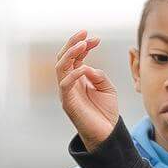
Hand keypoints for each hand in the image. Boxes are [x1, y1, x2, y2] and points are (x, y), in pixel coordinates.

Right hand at [54, 31, 120, 145]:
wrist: (107, 133)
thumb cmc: (106, 112)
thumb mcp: (107, 88)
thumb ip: (98, 75)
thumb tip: (87, 67)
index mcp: (78, 78)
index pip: (76, 57)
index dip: (84, 46)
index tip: (96, 38)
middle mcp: (69, 83)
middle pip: (63, 58)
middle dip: (72, 44)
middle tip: (84, 34)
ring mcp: (66, 92)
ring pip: (60, 67)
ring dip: (70, 54)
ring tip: (82, 44)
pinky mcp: (67, 103)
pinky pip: (65, 84)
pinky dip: (73, 74)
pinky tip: (84, 67)